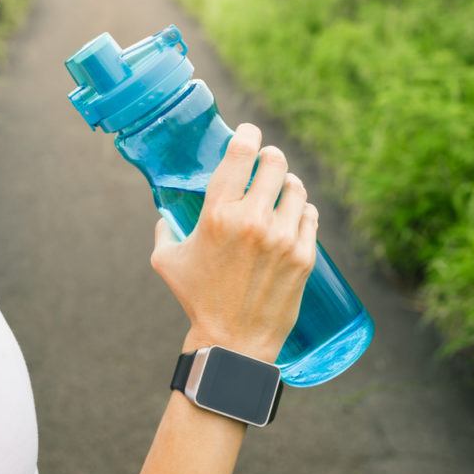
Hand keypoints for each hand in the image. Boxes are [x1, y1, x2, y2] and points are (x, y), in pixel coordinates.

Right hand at [149, 123, 318, 362]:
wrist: (233, 341)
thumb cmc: (197, 299)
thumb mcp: (167, 261)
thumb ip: (163, 230)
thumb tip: (165, 214)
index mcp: (217, 214)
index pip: (241, 153)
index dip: (248, 134)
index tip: (250, 132)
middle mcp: (252, 220)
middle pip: (275, 162)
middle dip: (269, 158)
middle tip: (266, 164)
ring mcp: (282, 238)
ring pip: (296, 187)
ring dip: (287, 185)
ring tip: (280, 192)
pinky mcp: (304, 255)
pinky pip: (309, 215)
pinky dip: (301, 211)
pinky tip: (292, 217)